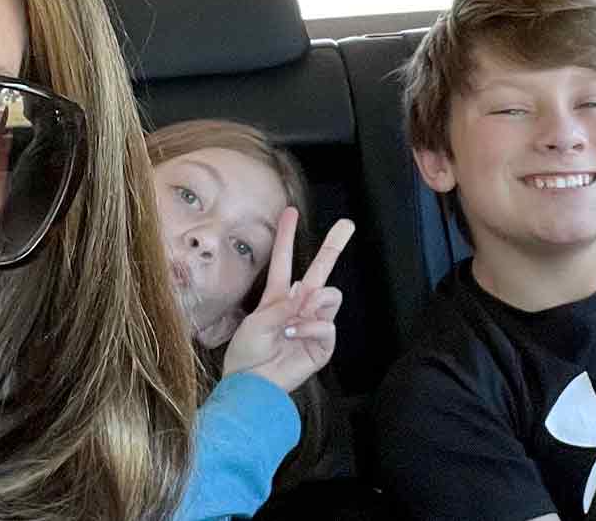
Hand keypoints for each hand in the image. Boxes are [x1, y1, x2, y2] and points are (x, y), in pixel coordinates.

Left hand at [222, 209, 354, 392]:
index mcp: (277, 297)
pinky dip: (311, 326)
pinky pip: (328, 323)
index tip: (291, 212)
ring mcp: (312, 323)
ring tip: (295, 318)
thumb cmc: (247, 354)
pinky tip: (295, 335)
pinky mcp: (323, 343)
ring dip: (314, 302)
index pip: (285, 260)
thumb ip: (282, 306)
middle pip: (321, 270)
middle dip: (334, 246)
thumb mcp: (257, 323)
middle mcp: (298, 306)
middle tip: (348, 224)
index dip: (287, 236)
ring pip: (330, 295)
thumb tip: (308, 292)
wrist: (253, 384)